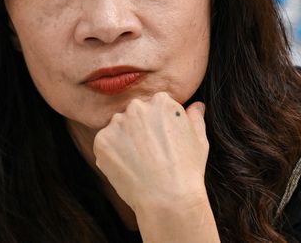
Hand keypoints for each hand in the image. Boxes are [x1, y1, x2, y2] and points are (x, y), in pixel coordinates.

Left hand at [92, 91, 208, 214]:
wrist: (167, 198)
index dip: (158, 126)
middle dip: (139, 129)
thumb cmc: (187, 170)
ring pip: (118, 129)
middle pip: (134, 114)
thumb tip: (196, 106)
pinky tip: (127, 168)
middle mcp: (136, 107)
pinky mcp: (101, 141)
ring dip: (124, 141)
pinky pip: (106, 144)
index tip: (162, 142)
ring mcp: (117, 123)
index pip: (154, 106)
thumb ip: (195, 117)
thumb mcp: (199, 140)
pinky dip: (112, 155)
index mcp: (161, 101)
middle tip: (150, 154)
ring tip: (139, 163)